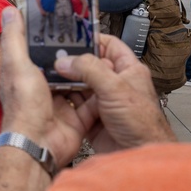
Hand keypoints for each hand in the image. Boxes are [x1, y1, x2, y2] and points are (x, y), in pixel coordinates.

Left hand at [0, 8, 93, 166]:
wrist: (38, 143)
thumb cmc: (24, 107)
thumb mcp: (17, 64)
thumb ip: (15, 38)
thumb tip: (10, 11)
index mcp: (29, 75)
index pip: (42, 52)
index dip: (55, 39)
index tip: (71, 25)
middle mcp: (45, 90)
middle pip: (66, 68)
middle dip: (80, 57)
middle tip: (96, 42)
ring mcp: (62, 106)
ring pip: (82, 86)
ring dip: (94, 75)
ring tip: (108, 58)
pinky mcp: (77, 120)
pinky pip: (93, 106)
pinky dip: (102, 97)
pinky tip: (111, 84)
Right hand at [54, 34, 175, 151]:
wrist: (137, 154)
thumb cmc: (142, 124)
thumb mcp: (116, 88)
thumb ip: (90, 70)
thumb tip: (66, 60)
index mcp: (127, 70)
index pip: (108, 45)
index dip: (91, 39)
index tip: (71, 36)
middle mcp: (114, 84)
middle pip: (89, 65)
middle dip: (71, 62)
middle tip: (53, 57)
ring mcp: (102, 101)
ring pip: (78, 85)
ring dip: (65, 81)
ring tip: (48, 74)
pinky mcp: (91, 118)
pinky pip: (74, 105)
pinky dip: (63, 100)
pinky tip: (52, 94)